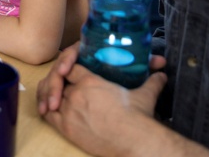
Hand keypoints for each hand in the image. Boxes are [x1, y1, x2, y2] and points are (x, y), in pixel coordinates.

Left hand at [38, 51, 167, 156]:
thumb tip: (162, 73)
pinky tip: (48, 108)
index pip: (69, 65)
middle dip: (59, 80)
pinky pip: (48, 115)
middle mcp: (77, 94)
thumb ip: (151, 80)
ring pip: (50, 95)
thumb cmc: (139, 118)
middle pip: (58, 80)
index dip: (68, 65)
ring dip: (50, 94)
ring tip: (53, 95)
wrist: (135, 143)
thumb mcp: (144, 94)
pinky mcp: (67, 128)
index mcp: (91, 81)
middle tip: (61, 83)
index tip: (70, 70)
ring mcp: (70, 111)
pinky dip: (46, 109)